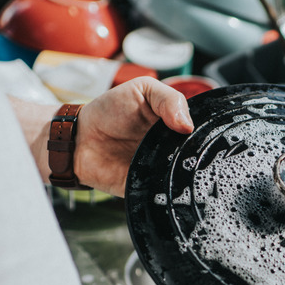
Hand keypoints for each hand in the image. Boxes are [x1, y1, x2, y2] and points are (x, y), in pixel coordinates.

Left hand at [74, 77, 193, 196]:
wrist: (79, 139)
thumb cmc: (109, 111)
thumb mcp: (142, 90)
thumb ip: (169, 99)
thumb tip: (188, 125)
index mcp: (177, 125)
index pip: (203, 131)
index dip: (206, 132)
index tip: (197, 132)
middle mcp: (174, 149)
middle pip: (197, 156)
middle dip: (196, 154)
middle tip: (182, 147)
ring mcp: (163, 170)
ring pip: (185, 177)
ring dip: (182, 171)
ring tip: (170, 160)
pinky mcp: (150, 189)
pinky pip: (165, 194)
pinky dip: (166, 190)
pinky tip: (163, 179)